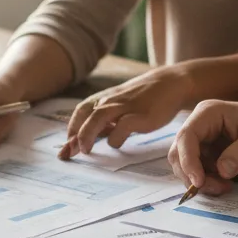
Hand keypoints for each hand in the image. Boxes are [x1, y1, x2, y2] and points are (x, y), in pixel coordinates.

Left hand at [60, 65, 194, 158]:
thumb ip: (104, 121)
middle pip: (86, 114)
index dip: (71, 128)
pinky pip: (123, 126)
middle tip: (68, 153)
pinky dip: (116, 137)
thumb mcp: (120, 105)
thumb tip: (84, 141)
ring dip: (88, 134)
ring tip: (85, 150)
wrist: (171, 84)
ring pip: (99, 117)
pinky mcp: (141, 115)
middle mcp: (112, 100)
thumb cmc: (142, 98)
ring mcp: (126, 107)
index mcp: (105, 98)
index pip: (81, 111)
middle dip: (75, 135)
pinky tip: (117, 142)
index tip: (66, 148)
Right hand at [169, 99, 237, 195]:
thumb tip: (222, 171)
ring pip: (185, 165)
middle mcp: (199, 124)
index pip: (187, 137)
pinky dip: (207, 182)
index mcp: (208, 113)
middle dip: (192, 174)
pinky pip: (197, 171)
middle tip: (216, 188)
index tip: (198, 182)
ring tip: (225, 187)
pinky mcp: (206, 152)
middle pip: (179, 152)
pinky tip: (225, 184)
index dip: (188, 161)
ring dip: (200, 181)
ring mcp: (201, 139)